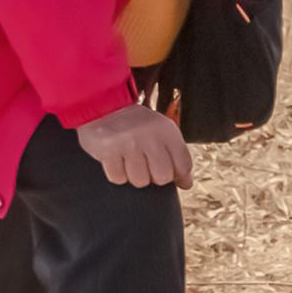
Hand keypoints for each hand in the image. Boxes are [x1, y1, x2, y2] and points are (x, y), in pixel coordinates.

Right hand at [77, 103, 193, 189]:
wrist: (104, 108)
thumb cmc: (136, 126)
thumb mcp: (161, 132)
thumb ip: (176, 155)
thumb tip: (187, 184)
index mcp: (167, 129)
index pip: (184, 165)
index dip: (178, 175)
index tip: (169, 172)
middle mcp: (150, 134)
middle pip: (163, 177)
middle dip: (154, 177)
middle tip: (145, 164)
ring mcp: (129, 142)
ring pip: (140, 181)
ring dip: (134, 176)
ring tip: (130, 160)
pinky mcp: (108, 150)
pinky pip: (118, 178)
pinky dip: (117, 174)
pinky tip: (117, 160)